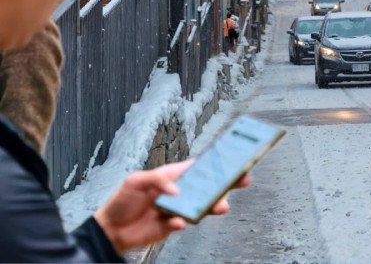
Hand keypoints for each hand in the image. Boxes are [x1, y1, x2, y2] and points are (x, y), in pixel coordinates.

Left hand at [94, 161, 250, 254]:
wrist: (111, 229)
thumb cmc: (122, 199)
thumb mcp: (136, 180)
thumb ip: (157, 180)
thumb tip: (176, 190)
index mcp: (172, 175)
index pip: (197, 166)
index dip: (214, 161)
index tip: (232, 157)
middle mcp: (178, 191)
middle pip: (206, 185)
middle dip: (225, 182)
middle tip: (242, 179)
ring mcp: (177, 208)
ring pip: (201, 205)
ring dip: (212, 205)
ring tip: (221, 206)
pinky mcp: (172, 226)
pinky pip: (183, 223)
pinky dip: (183, 223)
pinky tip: (178, 222)